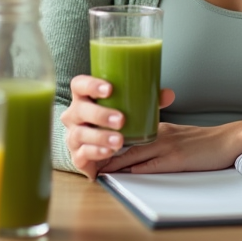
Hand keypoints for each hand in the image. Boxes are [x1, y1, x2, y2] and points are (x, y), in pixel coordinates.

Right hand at [61, 75, 175, 180]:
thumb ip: (147, 99)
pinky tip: (109, 152)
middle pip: (80, 110)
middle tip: (121, 119)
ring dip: (100, 136)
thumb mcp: (128, 107)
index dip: (91, 85)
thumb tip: (168, 94)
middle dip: (100, 114)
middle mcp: (75, 115)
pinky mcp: (78, 155)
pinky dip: (96, 153)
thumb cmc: (113, 120)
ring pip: (80, 134)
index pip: (79, 85)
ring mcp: (73, 135)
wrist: (101, 146)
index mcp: (85, 97)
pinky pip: (82, 154)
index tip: (109, 88)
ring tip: (119, 140)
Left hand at [100, 121, 241, 174]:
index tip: (90, 147)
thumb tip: (139, 152)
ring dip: (111, 161)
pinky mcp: (176, 159)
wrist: (230, 141)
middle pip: (124, 142)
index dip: (108, 140)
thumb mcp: (178, 135)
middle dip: (102, 150)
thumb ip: (158, 140)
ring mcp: (167, 146)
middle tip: (83, 158)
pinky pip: (149, 165)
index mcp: (158, 128)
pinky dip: (131, 170)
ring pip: (132, 153)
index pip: (127, 133)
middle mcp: (159, 134)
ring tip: (93, 168)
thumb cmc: (206, 142)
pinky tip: (119, 175)